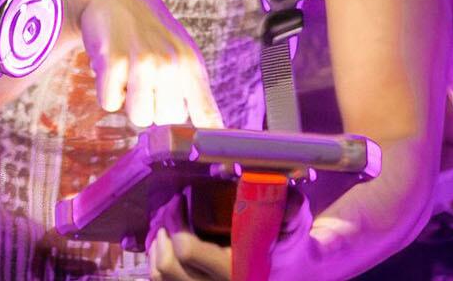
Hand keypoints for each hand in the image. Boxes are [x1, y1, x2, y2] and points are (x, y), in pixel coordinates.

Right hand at [66, 0, 222, 129]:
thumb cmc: (148, 28)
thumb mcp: (179, 50)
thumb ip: (191, 88)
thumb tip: (208, 129)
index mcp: (191, 64)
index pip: (207, 112)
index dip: (211, 139)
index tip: (224, 160)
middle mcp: (171, 65)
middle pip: (166, 121)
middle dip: (154, 108)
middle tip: (146, 82)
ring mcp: (142, 63)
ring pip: (139, 117)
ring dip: (130, 103)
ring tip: (129, 76)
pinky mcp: (113, 63)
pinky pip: (110, 103)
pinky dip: (107, 91)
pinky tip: (112, 67)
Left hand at [147, 186, 310, 280]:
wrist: (295, 276)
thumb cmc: (292, 250)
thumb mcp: (295, 228)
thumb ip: (290, 208)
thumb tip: (278, 181)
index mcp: (238, 273)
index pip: (187, 251)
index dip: (176, 221)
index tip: (181, 198)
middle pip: (167, 266)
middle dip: (163, 232)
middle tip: (170, 209)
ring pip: (160, 276)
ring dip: (157, 247)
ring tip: (165, 226)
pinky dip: (158, 262)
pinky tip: (166, 244)